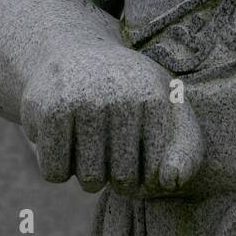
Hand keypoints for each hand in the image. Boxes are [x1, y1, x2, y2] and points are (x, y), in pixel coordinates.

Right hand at [21, 42, 203, 195]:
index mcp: (155, 97)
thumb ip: (188, 149)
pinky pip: (54, 173)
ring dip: (87, 172)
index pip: (156, 173)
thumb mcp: (168, 110)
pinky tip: (64, 138)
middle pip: (123, 180)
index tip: (139, 148)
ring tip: (89, 139)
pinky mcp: (47, 110)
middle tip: (110, 144)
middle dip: (116, 174)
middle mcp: (120, 96)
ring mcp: (83, 101)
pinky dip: (57, 167)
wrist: (73, 54)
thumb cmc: (131, 93)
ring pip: (89, 180)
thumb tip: (170, 181)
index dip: (145, 173)